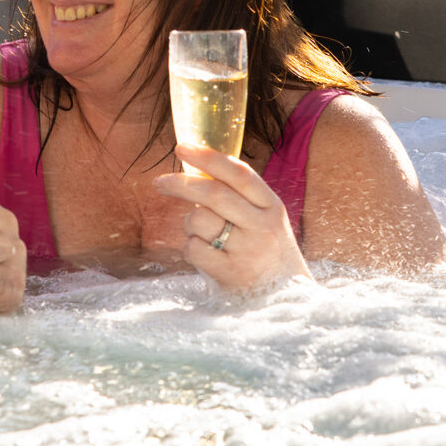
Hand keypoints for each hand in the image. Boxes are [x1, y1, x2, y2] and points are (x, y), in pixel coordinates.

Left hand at [154, 144, 314, 290]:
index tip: (182, 147)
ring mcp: (247, 251)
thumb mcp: (264, 219)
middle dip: (181, 184)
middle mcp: (262, 226)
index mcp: (271, 206)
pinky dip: (192, 248)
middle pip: (214, 193)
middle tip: (159, 182)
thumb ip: (238, 197)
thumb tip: (194, 170)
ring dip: (190, 223)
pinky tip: (207, 256)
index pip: (239, 173)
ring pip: (199, 219)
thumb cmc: (266, 251)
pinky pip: (193, 248)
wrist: (286, 299)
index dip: (209, 157)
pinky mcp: (230, 274)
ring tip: (202, 234)